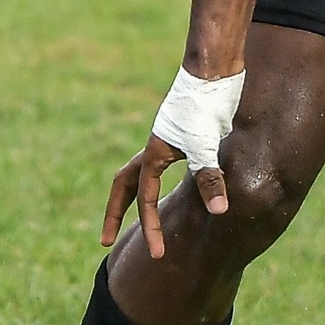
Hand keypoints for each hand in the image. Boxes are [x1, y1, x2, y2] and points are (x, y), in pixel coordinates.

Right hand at [99, 66, 243, 257]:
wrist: (214, 70)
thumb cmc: (207, 104)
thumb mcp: (207, 145)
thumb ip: (209, 178)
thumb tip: (218, 212)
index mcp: (154, 153)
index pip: (146, 199)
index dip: (151, 227)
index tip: (157, 254)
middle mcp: (155, 148)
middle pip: (124, 185)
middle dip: (115, 214)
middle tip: (106, 241)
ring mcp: (167, 141)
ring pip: (140, 174)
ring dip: (133, 197)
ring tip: (131, 216)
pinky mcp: (183, 134)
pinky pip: (162, 165)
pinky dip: (160, 181)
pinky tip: (173, 190)